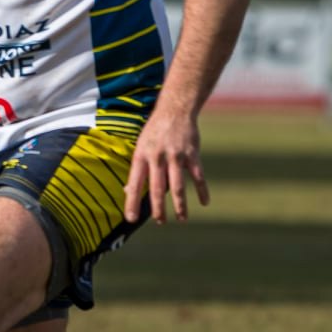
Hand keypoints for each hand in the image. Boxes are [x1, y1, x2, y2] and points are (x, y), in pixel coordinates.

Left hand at [123, 109, 209, 223]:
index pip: (134, 184)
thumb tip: (128, 191)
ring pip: (177, 186)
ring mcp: (176, 155)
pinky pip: (198, 176)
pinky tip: (204, 202)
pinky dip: (202, 190)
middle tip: (160, 222)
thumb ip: (137, 170)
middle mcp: (157, 157)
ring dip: (180, 205)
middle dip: (158, 208)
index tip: (130, 219)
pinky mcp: (192, 153)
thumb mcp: (140, 147)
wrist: (175, 110)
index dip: (132, 202)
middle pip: (157, 188)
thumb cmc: (154, 132)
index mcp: (141, 156)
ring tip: (181, 219)